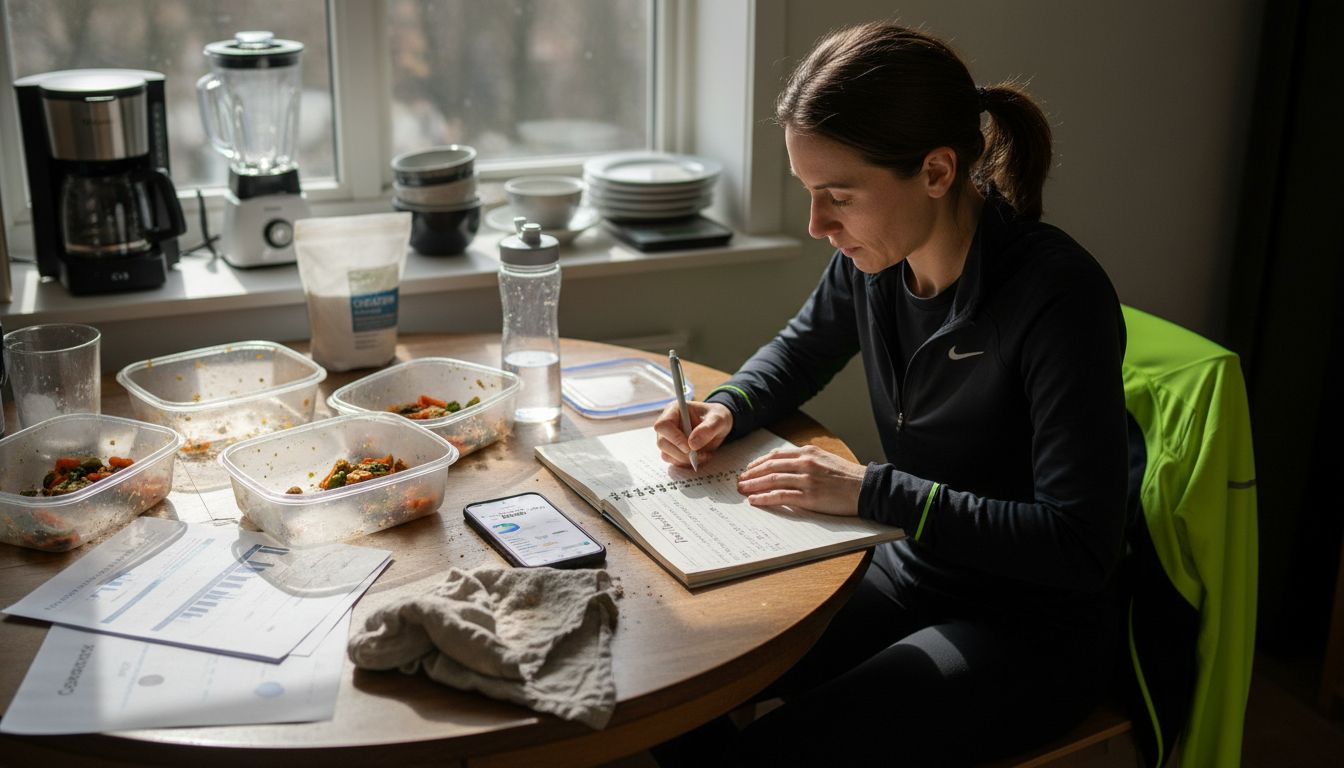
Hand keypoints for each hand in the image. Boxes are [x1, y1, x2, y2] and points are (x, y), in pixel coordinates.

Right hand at [653, 401, 732, 466]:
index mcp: (674, 410)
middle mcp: (667, 424)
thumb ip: (708, 428)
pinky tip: (701, 457)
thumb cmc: (717, 417)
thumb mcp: (719, 419)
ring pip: (667, 455)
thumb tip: (692, 444)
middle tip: (701, 454)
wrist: (719, 426)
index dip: (674, 438)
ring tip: (705, 455)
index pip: (663, 425)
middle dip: (682, 453)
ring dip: (686, 459)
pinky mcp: (672, 450)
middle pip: (662, 443)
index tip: (689, 447)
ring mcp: (668, 438)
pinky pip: (674, 461)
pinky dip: (687, 463)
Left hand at [736, 445, 864, 515]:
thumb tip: (786, 465)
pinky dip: (764, 498)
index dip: (759, 463)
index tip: (748, 469)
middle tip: (739, 481)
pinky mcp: (809, 496)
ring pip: (771, 480)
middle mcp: (805, 463)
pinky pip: (780, 496)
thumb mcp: (825, 459)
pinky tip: (754, 500)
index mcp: (808, 453)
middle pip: (770, 467)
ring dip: (753, 485)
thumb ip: (806, 460)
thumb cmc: (847, 476)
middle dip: (751, 474)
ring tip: (742, 490)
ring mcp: (806, 480)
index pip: (776, 456)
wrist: (865, 488)